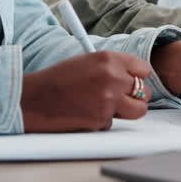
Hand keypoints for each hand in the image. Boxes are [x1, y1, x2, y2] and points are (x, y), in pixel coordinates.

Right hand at [20, 51, 152, 132]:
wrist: (35, 99)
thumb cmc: (57, 80)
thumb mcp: (86, 62)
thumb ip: (110, 67)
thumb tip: (131, 77)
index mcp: (108, 59)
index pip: (143, 69)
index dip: (138, 77)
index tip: (134, 81)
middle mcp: (112, 78)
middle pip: (144, 91)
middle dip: (135, 96)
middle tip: (122, 98)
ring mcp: (109, 101)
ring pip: (138, 110)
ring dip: (127, 111)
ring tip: (108, 106)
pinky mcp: (102, 119)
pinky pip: (113, 122)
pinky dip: (103, 120)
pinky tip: (86, 113)